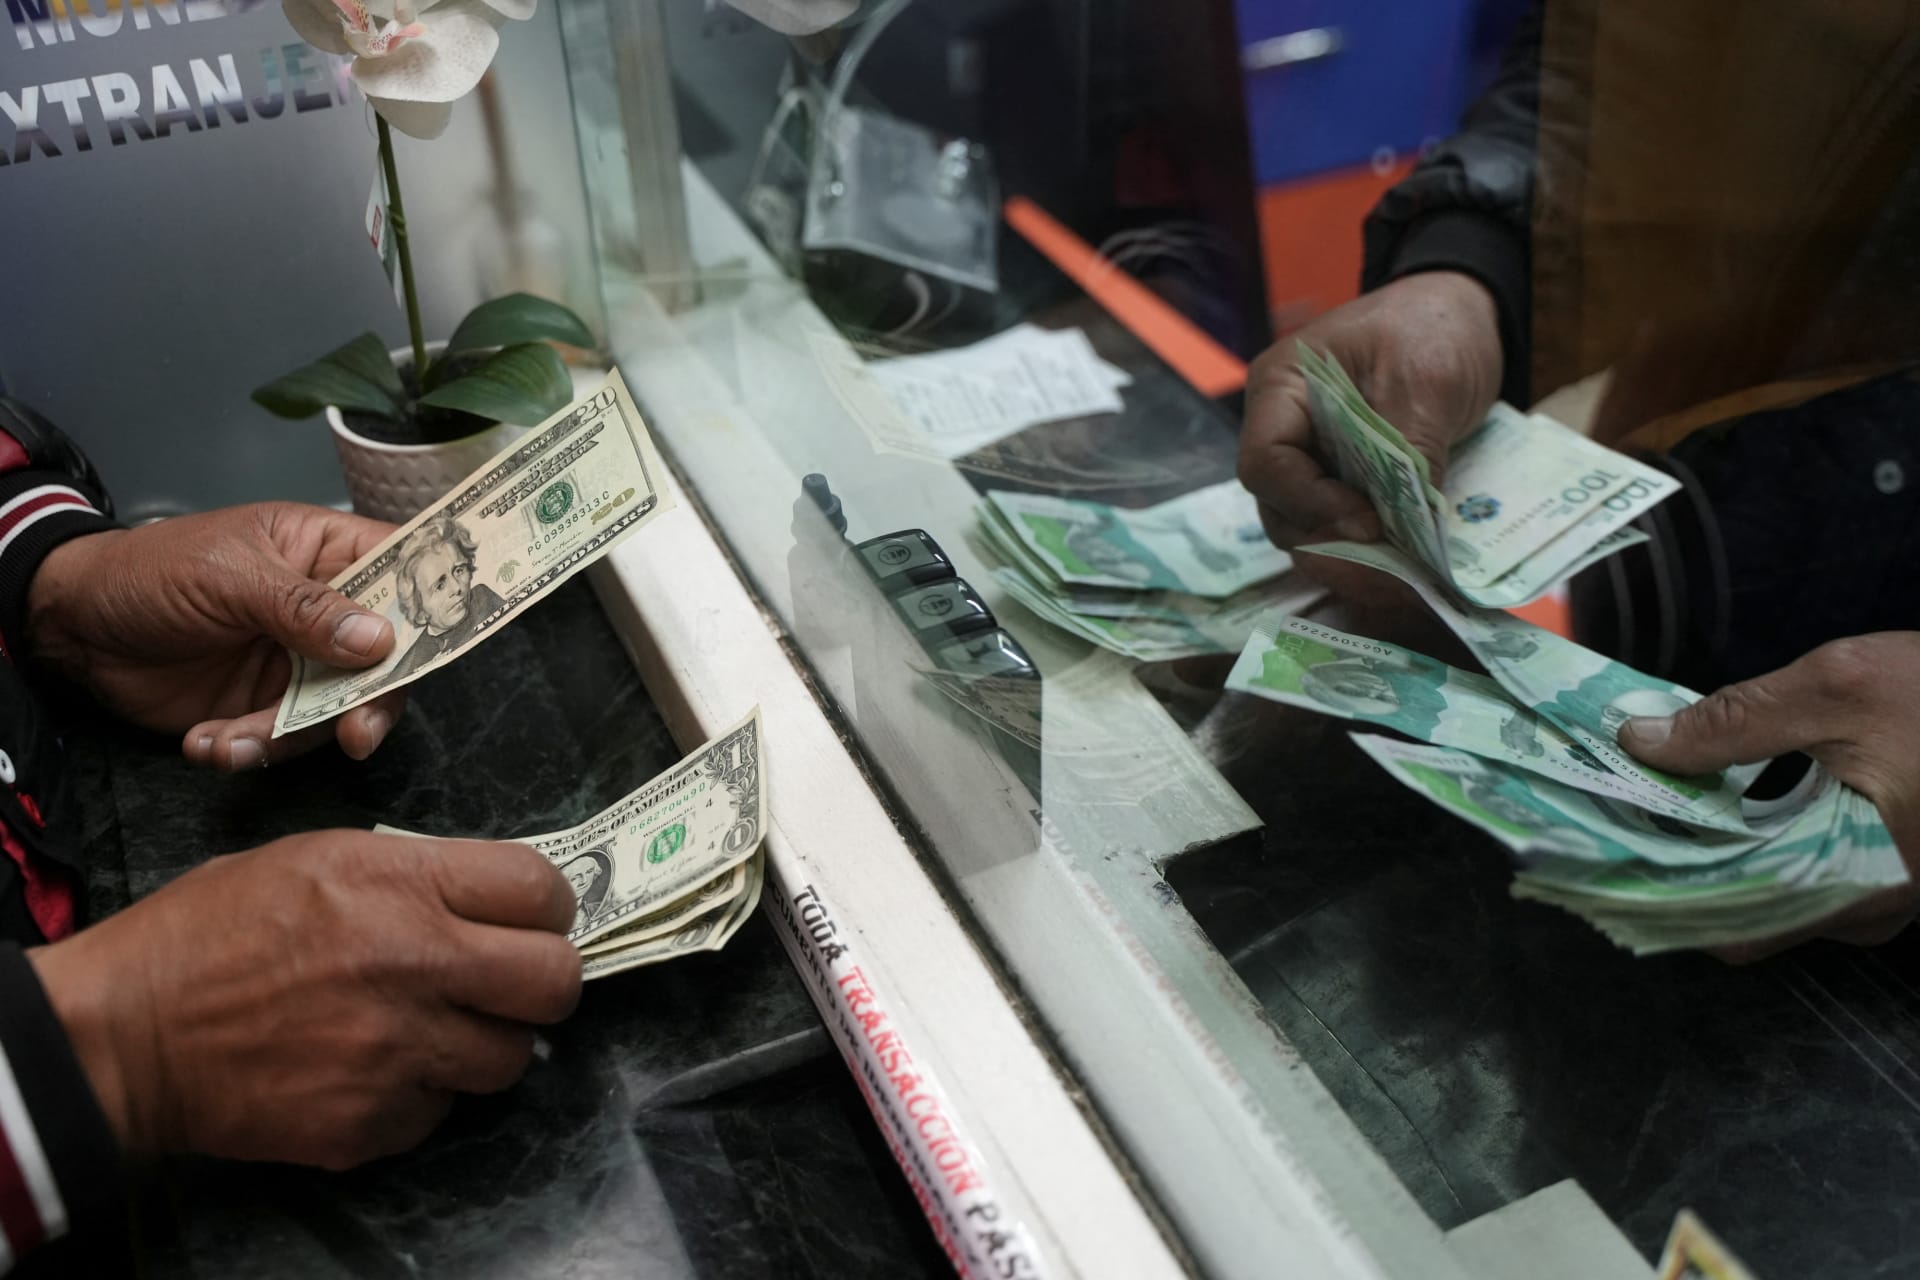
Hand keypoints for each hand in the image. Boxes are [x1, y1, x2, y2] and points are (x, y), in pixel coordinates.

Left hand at [26, 503, 404, 769]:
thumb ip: (306, 608)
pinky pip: (284, 740)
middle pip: (387, 660)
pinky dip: (250, 750)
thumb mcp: (230, 576)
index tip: (445, 646)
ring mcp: (299, 663)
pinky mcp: (265, 707)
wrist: (75, 626)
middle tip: (354, 735)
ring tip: (229, 741)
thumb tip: (381, 639)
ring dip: (287, 739)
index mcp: (329, 554)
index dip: (437, 605)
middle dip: (370, 704)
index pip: (406, 571)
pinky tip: (207, 743)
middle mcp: (328, 611)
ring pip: (337, 712)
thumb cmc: (153, 571)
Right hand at [28, 832, 581, 1167]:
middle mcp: (415, 966)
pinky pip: (442, 1110)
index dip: (545, 904)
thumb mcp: (318, 858)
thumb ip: (416, 876)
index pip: (539, 888)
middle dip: (542, 979)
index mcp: (400, 885)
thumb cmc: (213, 931)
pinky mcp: (373, 1123)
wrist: (125, 1034)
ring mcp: (398, 1052)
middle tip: (507, 981)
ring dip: (484, 1042)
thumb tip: (490, 903)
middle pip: (556, 981)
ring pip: (511, 1057)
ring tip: (431, 1028)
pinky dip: (421, 1094)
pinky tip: (374, 1070)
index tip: (526, 918)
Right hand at [1238, 271, 1502, 601]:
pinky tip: (1409, 574)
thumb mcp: (1426, 379)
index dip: (1310, 503)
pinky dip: (1373, 555)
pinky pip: (1343, 528)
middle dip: (1331, 547)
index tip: (1371, 524)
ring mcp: (1312, 460)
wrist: (1463, 310)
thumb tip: (1407, 531)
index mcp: (1281, 389)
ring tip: (1404, 585)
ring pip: (1308, 530)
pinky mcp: (1345, 482)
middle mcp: (1284, 431)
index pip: (1266, 464)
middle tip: (1390, 576)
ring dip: (1352, 562)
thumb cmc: (1433, 326)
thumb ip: (1407, 450)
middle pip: (1280, 510)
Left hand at [1620, 633, 1919, 958]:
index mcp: (1852, 881)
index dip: (1651, 893)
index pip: (1725, 928)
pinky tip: (1707, 793)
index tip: (1592, 850)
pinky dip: (1746, 838)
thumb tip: (1639, 741)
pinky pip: (1797, 871)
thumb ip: (1734, 721)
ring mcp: (1878, 896)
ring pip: (1765, 894)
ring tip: (1642, 795)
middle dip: (1666, 865)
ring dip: (1702, 849)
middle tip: (1604, 811)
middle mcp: (1863, 909)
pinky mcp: (1885, 870)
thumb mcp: (1840, 688)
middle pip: (1736, 914)